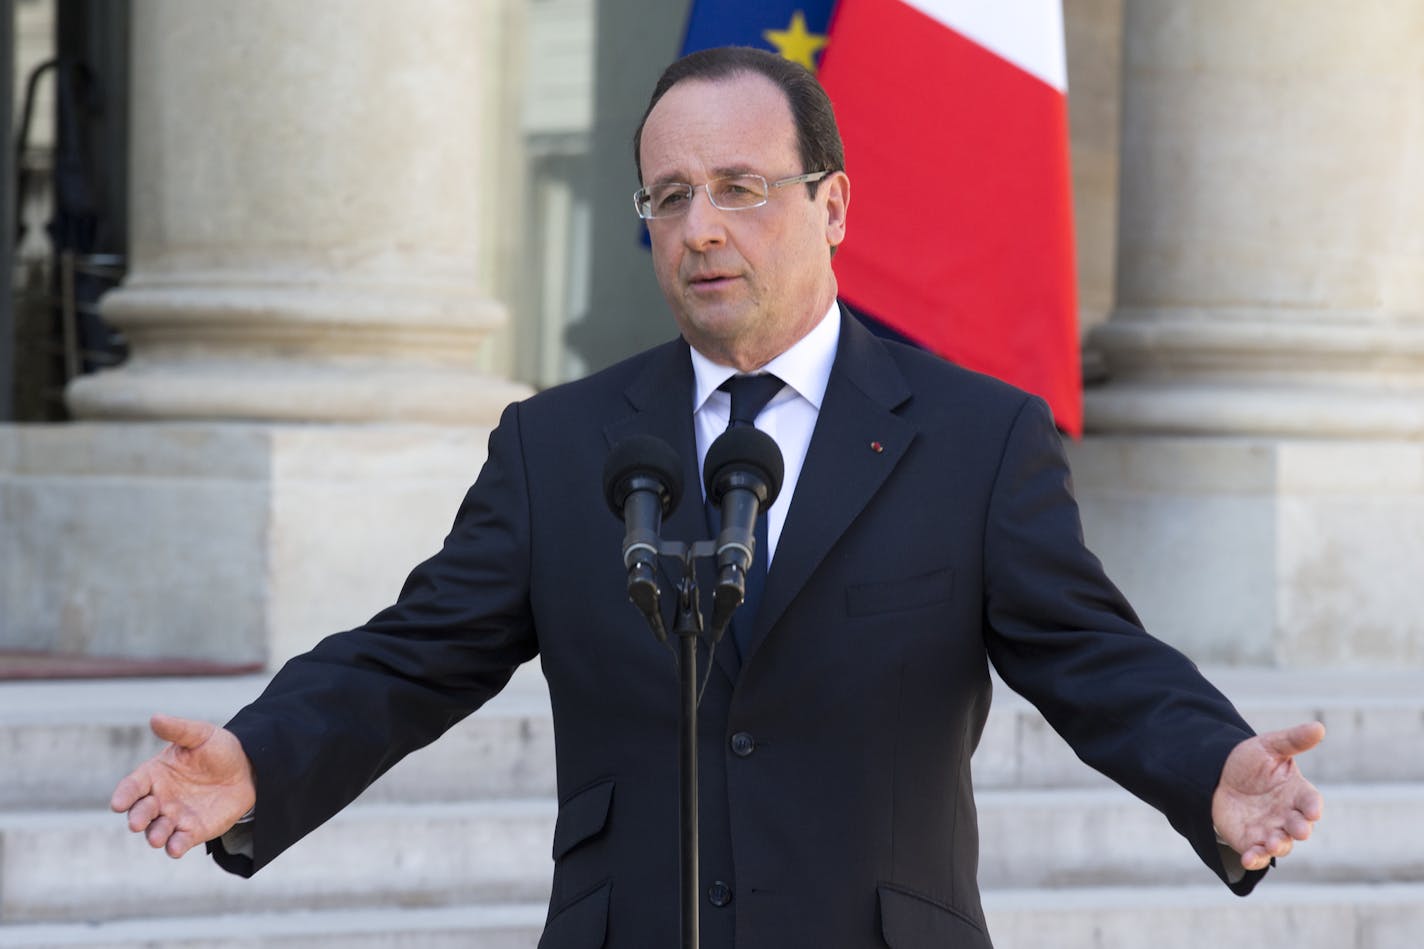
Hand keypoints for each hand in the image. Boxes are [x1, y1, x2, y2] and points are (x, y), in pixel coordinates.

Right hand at [110, 714, 255, 858]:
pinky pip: (180, 841)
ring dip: (154, 835)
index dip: (124, 795)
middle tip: (137, 822)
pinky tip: (175, 848)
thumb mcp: (200, 735)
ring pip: (157, 830)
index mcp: (154, 774)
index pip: (132, 786)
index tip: (118, 804)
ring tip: (157, 838)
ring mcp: (175, 816)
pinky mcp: (193, 831)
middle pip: (141, 811)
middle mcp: (159, 798)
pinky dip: (175, 846)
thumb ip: (178, 730)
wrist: (249, 768)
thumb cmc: (218, 749)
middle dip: (138, 817)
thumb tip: (155, 718)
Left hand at [1211, 721, 1324, 870]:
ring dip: (1279, 846)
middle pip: (1300, 827)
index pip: (1310, 802)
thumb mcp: (1269, 746)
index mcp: (1297, 792)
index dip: (1312, 807)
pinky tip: (1249, 858)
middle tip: (1299, 829)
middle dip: (1300, 829)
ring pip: (1281, 844)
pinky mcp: (1250, 841)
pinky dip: (1255, 859)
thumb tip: (1318, 726)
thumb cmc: (1249, 761)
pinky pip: (1257, 854)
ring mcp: (1270, 829)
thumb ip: (1293, 740)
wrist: (1216, 774)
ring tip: (1273, 844)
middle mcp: (1287, 814)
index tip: (1313, 810)